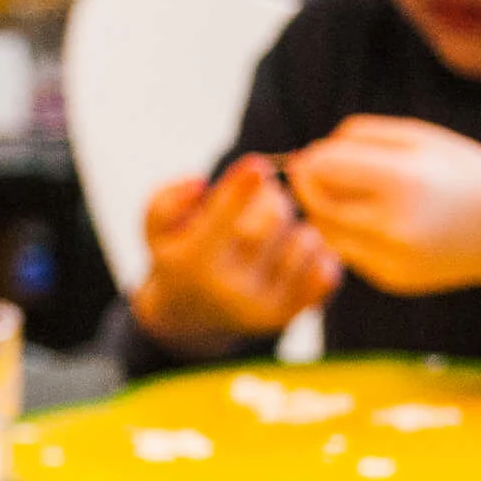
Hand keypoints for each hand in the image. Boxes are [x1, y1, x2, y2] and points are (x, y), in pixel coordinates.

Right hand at [127, 155, 341, 355]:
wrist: (192, 316)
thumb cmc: (179, 254)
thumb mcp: (156, 228)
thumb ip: (165, 201)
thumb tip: (199, 183)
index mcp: (194, 263)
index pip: (222, 221)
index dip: (240, 190)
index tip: (257, 164)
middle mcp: (230, 291)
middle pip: (271, 221)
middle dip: (272, 200)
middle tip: (263, 199)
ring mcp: (263, 307)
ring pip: (304, 241)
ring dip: (292, 227)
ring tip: (270, 233)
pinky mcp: (289, 315)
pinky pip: (325, 271)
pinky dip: (313, 253)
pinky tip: (289, 253)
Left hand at [284, 116, 480, 296]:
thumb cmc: (461, 170)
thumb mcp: (418, 136)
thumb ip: (361, 137)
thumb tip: (312, 153)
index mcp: (401, 180)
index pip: (325, 169)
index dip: (310, 159)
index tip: (312, 153)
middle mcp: (394, 224)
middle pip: (319, 205)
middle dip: (308, 187)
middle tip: (311, 173)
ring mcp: (392, 258)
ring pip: (328, 234)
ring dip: (322, 213)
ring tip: (339, 194)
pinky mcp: (393, 279)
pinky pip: (350, 254)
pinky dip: (346, 236)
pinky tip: (364, 220)